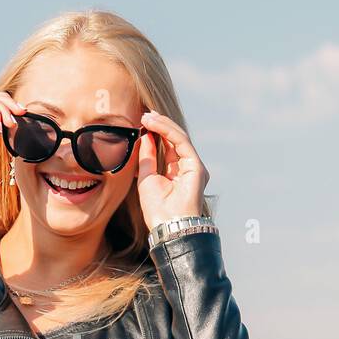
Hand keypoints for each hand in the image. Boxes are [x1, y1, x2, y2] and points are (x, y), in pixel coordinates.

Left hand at [135, 111, 208, 230]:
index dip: (156, 131)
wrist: (168, 225)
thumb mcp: (146, 177)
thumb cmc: (157, 209)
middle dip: (160, 124)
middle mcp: (187, 166)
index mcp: (176, 171)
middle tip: (145, 113)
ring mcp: (193, 166)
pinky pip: (182, 142)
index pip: (168, 145)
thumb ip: (148, 156)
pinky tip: (154, 124)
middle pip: (174, 138)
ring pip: (179, 137)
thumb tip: (146, 136)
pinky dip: (167, 131)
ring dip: (162, 124)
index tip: (143, 120)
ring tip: (147, 116)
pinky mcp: (196, 166)